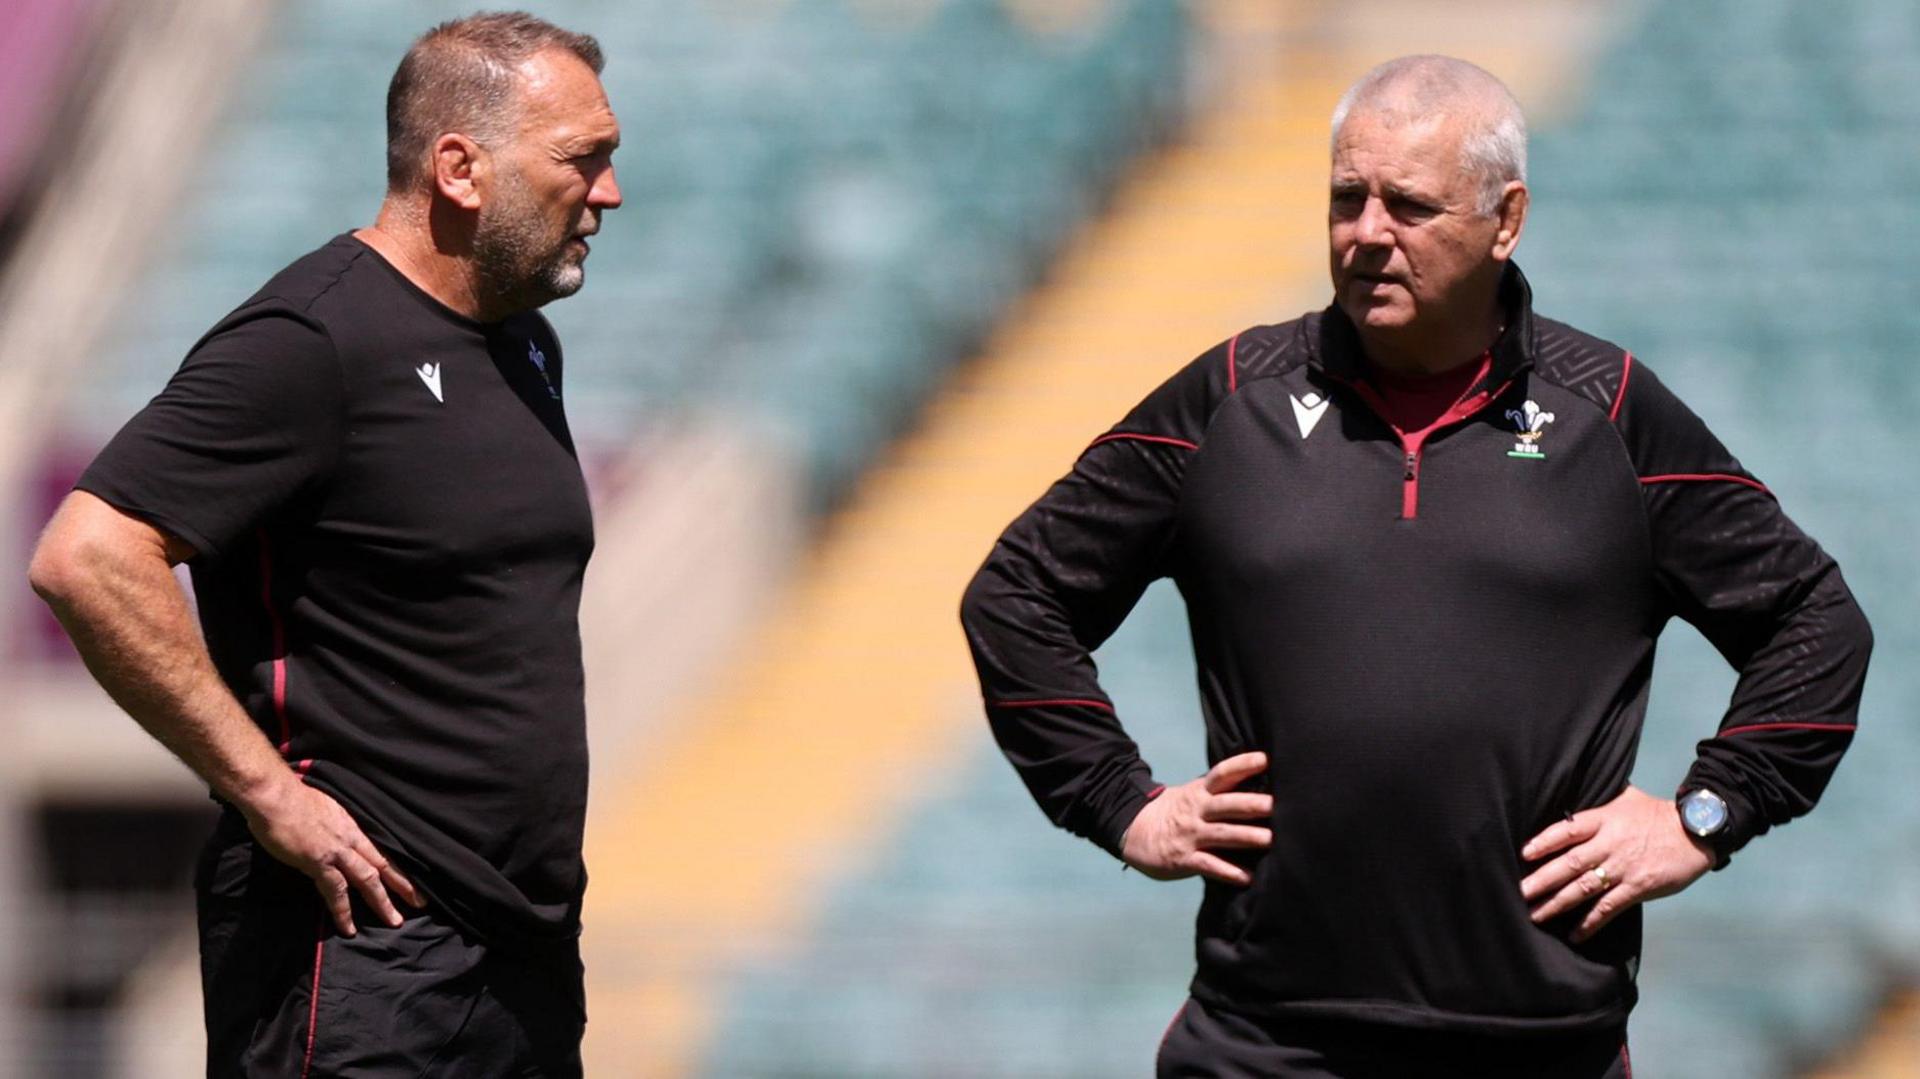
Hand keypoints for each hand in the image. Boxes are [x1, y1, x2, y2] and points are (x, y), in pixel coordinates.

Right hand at [240, 776, 422, 935]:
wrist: (274, 796)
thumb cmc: (292, 800)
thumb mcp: (324, 810)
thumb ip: (334, 827)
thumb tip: (335, 839)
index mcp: (351, 826)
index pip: (381, 849)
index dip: (397, 866)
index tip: (412, 879)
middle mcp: (350, 838)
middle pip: (383, 864)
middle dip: (403, 885)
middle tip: (421, 902)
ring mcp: (336, 850)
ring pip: (368, 879)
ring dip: (382, 902)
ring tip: (394, 921)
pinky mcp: (318, 861)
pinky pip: (336, 891)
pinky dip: (343, 911)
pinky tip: (348, 927)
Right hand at [1122, 752, 1272, 884]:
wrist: (1132, 830)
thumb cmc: (1174, 812)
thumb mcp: (1192, 794)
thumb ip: (1220, 792)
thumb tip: (1258, 786)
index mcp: (1199, 792)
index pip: (1222, 773)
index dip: (1242, 765)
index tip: (1265, 759)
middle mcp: (1196, 811)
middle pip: (1226, 804)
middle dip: (1251, 804)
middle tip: (1274, 805)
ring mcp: (1190, 835)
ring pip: (1222, 834)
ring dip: (1246, 836)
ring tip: (1270, 839)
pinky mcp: (1183, 859)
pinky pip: (1208, 865)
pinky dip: (1228, 871)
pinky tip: (1247, 877)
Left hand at [1519, 785, 1712, 941]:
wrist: (1696, 830)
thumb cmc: (1656, 813)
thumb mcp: (1625, 797)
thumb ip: (1599, 800)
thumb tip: (1573, 789)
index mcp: (1604, 819)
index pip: (1567, 830)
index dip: (1544, 841)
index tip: (1523, 854)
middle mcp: (1609, 843)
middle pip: (1570, 863)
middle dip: (1542, 879)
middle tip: (1520, 893)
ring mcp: (1623, 867)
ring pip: (1584, 888)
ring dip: (1558, 903)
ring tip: (1536, 915)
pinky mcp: (1638, 887)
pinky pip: (1609, 907)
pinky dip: (1590, 922)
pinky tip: (1575, 934)